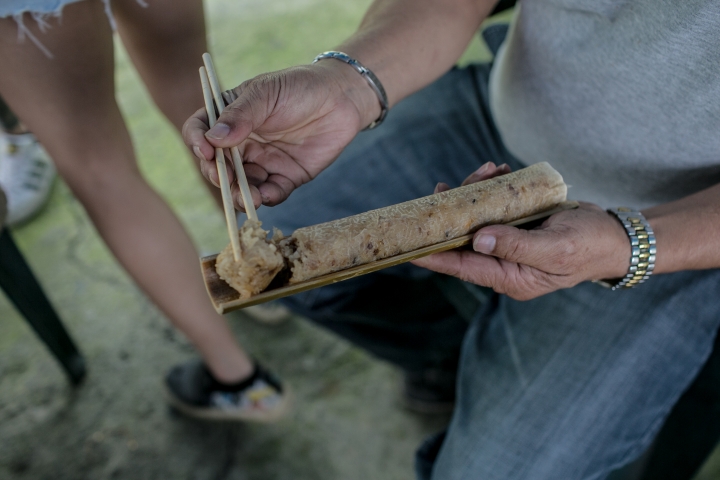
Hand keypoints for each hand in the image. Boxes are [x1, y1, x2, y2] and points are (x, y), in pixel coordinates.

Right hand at [182, 61, 379, 210]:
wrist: (342, 99)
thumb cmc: (301, 87)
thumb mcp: (266, 92)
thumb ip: (240, 115)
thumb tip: (213, 138)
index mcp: (230, 116)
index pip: (201, 130)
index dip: (196, 141)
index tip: (205, 150)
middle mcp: (242, 142)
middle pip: (218, 165)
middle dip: (218, 175)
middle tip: (225, 179)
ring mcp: (263, 161)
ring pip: (242, 185)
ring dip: (240, 194)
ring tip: (247, 197)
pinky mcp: (286, 177)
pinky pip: (272, 193)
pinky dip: (267, 197)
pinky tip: (266, 196)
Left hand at [413, 163, 630, 299]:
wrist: (614, 234)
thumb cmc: (590, 245)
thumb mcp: (557, 248)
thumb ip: (517, 246)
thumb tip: (479, 240)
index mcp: (509, 277)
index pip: (462, 267)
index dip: (433, 257)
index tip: (407, 249)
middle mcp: (502, 264)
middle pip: (463, 240)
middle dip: (452, 213)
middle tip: (446, 188)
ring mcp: (507, 245)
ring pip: (475, 220)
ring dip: (475, 194)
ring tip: (487, 170)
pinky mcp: (514, 227)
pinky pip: (492, 208)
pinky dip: (491, 189)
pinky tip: (498, 171)